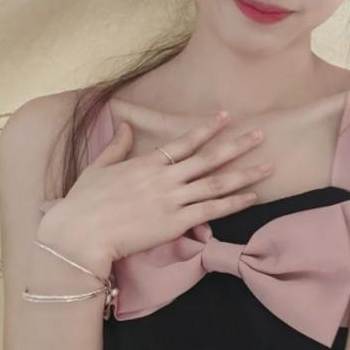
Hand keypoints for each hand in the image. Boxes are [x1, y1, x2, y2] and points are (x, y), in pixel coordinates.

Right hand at [36, 109, 272, 273]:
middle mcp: (164, 178)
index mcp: (147, 163)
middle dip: (237, 145)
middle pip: (209, 158)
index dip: (207, 128)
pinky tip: (252, 197)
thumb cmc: (84, 202)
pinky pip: (211, 210)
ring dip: (245, 173)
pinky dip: (233, 203)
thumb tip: (125, 125)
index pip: (184, 141)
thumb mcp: (98, 167)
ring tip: (269, 165)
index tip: (227, 116)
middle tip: (261, 134)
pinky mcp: (175, 223)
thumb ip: (116, 146)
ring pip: (216, 183)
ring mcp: (172, 200)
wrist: (81, 233)